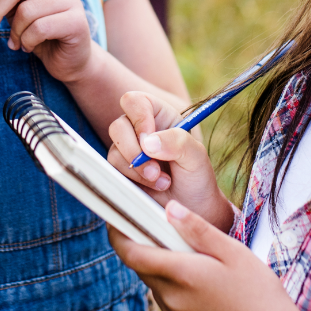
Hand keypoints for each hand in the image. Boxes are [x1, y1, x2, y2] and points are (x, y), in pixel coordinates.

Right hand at [106, 91, 230, 227]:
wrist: (192, 208)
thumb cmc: (197, 177)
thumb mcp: (196, 156)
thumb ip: (177, 142)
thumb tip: (147, 142)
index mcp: (159, 116)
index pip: (135, 102)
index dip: (138, 118)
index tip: (149, 140)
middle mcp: (140, 130)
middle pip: (118, 126)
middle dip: (134, 150)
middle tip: (155, 169)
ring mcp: (129, 151)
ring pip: (114, 151)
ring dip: (137, 170)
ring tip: (162, 182)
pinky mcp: (121, 171)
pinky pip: (113, 171)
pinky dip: (133, 181)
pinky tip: (153, 187)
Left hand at [109, 200, 301, 310]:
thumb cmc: (258, 292)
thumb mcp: (233, 252)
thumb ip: (198, 230)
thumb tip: (170, 207)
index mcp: (181, 274)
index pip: (131, 253)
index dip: (118, 233)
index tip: (117, 217)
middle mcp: (171, 297)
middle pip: (140, 265)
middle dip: (143, 244)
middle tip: (159, 226)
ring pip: (154, 281)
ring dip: (161, 264)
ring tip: (188, 252)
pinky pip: (167, 298)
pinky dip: (173, 283)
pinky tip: (197, 277)